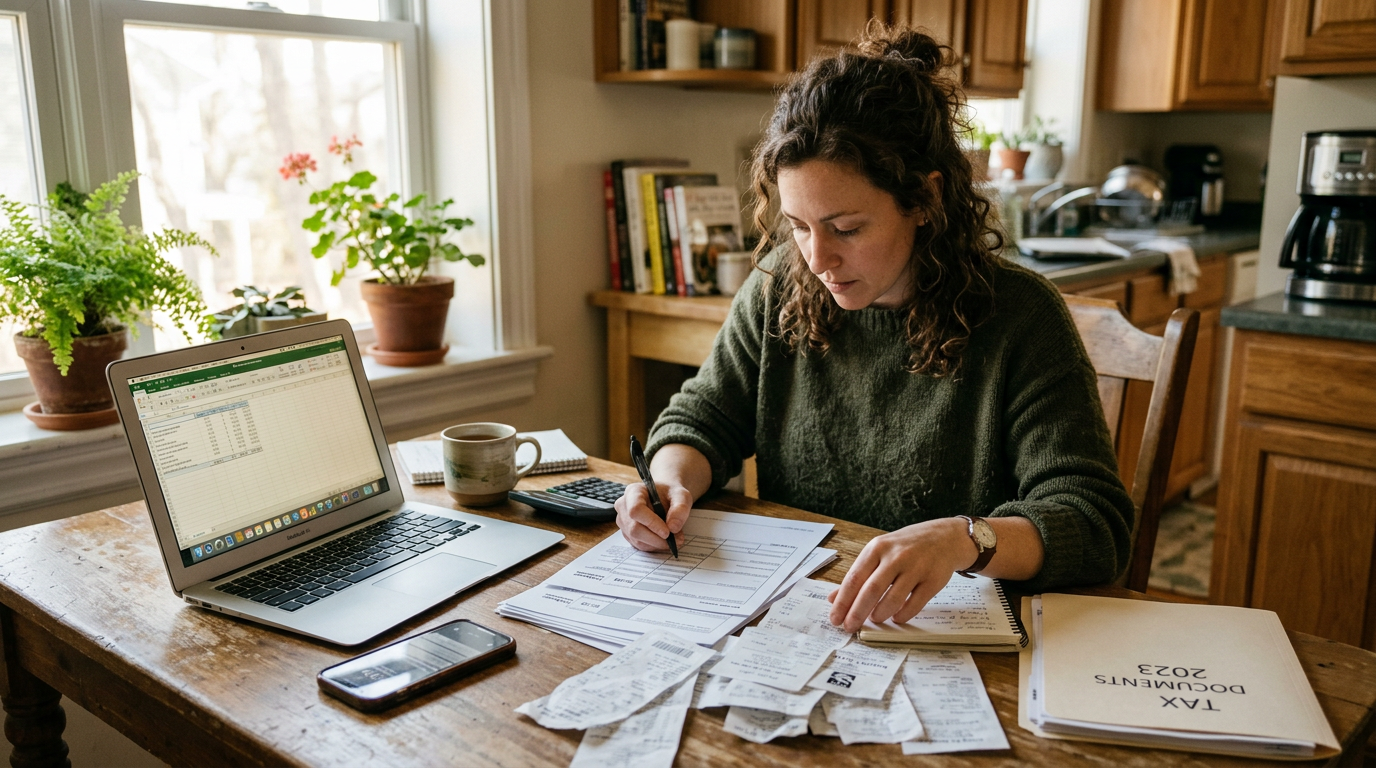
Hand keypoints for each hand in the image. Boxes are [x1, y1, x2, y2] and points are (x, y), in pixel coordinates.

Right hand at [614, 480, 692, 551]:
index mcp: (633, 492)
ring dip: (657, 544)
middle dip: (657, 539)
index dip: (651, 523)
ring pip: (637, 540)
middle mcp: (623, 506)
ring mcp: (623, 521)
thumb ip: (680, 508)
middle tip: (676, 540)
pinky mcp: (627, 533)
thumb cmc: (670, 493)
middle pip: (635, 529)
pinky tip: (665, 541)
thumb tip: (673, 527)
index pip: (636, 510)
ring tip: (675, 539)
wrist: (665, 496)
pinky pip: (639, 545)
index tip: (668, 532)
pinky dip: (654, 546)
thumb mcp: (681, 495)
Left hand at [827, 518, 976, 632]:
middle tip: (850, 627)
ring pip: (893, 599)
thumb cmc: (906, 547)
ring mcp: (916, 568)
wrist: (944, 537)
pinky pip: (914, 604)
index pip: (854, 578)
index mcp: (877, 548)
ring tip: (875, 619)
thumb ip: (858, 575)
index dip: (843, 601)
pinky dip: (902, 615)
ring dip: (880, 614)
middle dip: (857, 613)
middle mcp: (896, 556)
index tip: (835, 618)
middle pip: (871, 590)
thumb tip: (833, 599)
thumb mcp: (879, 553)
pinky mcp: (933, 580)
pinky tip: (896, 617)